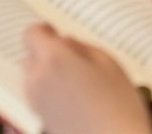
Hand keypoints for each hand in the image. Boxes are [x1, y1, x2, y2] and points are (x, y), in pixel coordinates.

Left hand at [22, 24, 151, 133]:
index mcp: (54, 59)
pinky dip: (48, 93)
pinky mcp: (38, 118)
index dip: (45, 32)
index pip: (32, 34)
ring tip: (76, 85)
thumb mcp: (110, 66)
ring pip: (33, 77)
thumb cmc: (120, 110)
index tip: (55, 34)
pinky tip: (71, 101)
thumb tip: (65, 41)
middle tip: (72, 62)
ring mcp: (35, 100)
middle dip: (47, 55)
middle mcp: (38, 78)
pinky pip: (36, 96)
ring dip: (47, 75)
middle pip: (31, 56)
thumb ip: (82, 47)